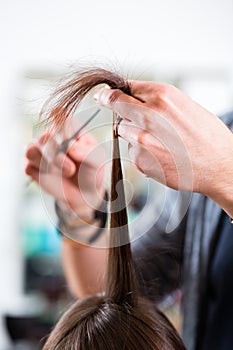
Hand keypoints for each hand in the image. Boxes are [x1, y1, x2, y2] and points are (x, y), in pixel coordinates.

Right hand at [25, 118, 105, 218]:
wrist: (85, 194)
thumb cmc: (92, 172)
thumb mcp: (98, 161)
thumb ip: (88, 152)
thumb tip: (71, 146)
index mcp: (70, 130)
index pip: (62, 119)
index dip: (65, 130)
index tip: (72, 142)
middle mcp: (53, 138)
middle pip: (47, 135)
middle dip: (59, 155)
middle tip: (72, 169)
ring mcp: (41, 152)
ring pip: (32, 148)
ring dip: (47, 163)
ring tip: (66, 173)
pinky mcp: (33, 168)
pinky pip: (27, 166)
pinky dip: (40, 173)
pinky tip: (52, 178)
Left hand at [94, 82, 232, 212]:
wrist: (219, 166)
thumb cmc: (206, 136)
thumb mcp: (185, 106)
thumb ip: (157, 100)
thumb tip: (131, 97)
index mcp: (163, 96)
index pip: (125, 89)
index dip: (111, 92)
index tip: (103, 94)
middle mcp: (150, 115)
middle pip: (117, 106)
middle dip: (112, 105)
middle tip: (105, 102)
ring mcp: (143, 140)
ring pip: (123, 131)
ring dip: (132, 133)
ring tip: (158, 140)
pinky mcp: (141, 160)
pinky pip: (132, 151)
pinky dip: (141, 152)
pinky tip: (161, 155)